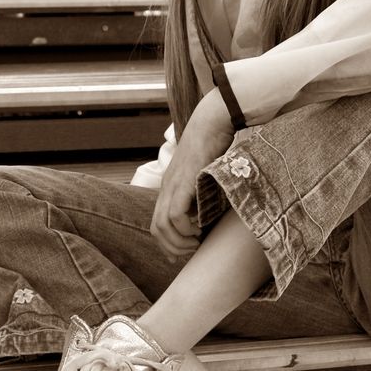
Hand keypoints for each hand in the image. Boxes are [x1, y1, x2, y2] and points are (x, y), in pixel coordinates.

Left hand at [150, 88, 234, 258]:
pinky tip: (199, 226)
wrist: (212, 119)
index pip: (157, 223)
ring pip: (163, 225)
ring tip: (197, 241)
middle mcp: (167, 186)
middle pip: (156, 229)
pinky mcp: (184, 181)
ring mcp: (173, 184)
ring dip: (179, 241)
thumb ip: (202, 189)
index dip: (168, 243)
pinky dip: (184, 227)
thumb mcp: (204, 171)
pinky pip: (175, 213)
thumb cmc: (214, 143)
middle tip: (192, 250)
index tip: (184, 251)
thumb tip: (212, 209)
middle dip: (172, 247)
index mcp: (170, 185)